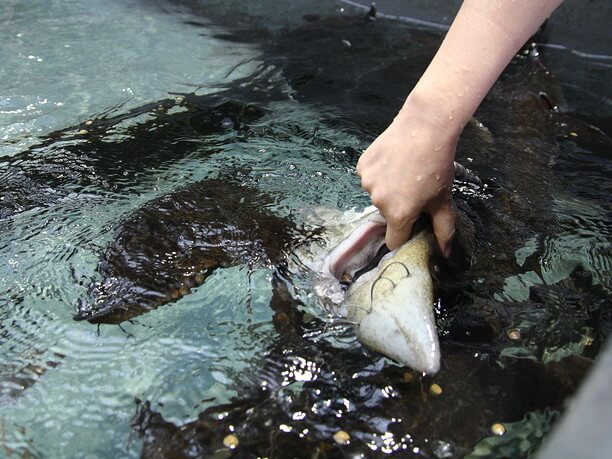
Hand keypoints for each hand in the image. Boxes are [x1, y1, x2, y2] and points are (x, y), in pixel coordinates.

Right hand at [356, 100, 457, 255]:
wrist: (425, 126)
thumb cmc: (438, 165)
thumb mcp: (443, 200)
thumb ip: (443, 230)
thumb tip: (445, 255)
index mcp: (399, 214)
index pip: (394, 241)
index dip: (405, 235)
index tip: (413, 223)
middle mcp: (378, 201)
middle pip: (387, 214)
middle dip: (399, 206)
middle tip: (414, 187)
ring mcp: (367, 183)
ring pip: (377, 194)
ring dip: (388, 188)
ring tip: (403, 170)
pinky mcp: (361, 166)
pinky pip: (369, 176)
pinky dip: (379, 172)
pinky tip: (392, 160)